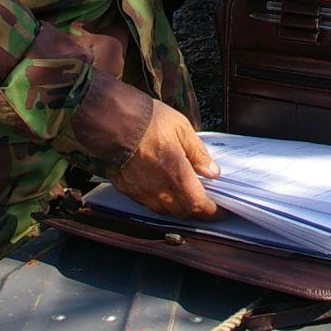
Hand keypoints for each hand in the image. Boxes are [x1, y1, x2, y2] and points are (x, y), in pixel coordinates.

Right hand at [110, 101, 219, 219]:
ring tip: (185, 197)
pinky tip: (163, 190)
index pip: (198, 204)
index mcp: (175, 172)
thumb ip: (198, 153)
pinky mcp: (126, 189)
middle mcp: (158, 187)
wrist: (110, 118)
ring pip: (164, 211)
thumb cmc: (146, 118)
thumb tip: (212, 172)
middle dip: (197, 212)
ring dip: (178, 209)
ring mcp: (140, 190)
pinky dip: (160, 202)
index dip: (211, 211)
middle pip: (182, 213)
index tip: (219, 210)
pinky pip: (147, 204)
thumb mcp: (181, 127)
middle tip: (206, 204)